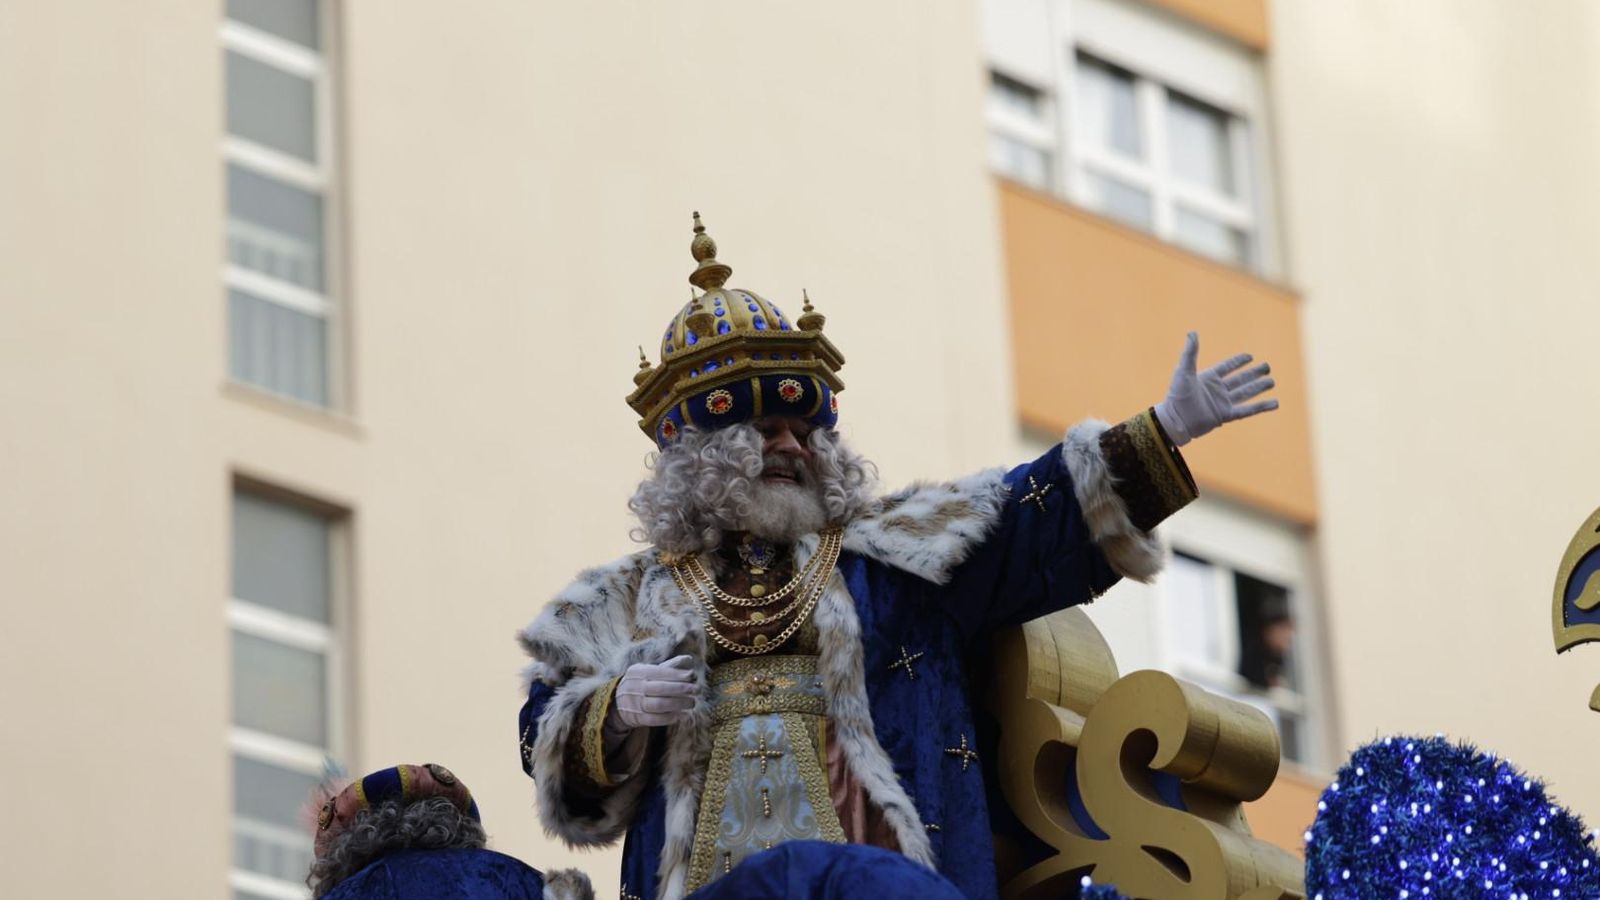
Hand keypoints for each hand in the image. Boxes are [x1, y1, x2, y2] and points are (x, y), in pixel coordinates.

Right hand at [612, 654, 696, 729]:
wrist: (617, 702)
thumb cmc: (641, 683)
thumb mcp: (649, 670)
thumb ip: (669, 666)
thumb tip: (689, 659)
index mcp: (638, 672)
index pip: (660, 672)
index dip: (677, 674)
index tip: (692, 676)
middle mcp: (634, 687)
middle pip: (661, 688)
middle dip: (682, 689)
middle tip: (697, 690)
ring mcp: (634, 704)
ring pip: (659, 705)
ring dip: (679, 704)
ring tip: (692, 702)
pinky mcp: (636, 718)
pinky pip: (655, 720)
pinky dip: (670, 718)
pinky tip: (682, 715)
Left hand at [1152, 332, 1277, 446]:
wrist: (1175, 420)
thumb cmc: (1177, 395)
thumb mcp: (1184, 370)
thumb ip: (1190, 352)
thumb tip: (1192, 332)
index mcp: (1208, 378)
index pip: (1227, 367)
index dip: (1238, 362)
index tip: (1250, 356)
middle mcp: (1217, 390)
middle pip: (1240, 379)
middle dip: (1254, 374)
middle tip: (1267, 367)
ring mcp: (1222, 403)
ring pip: (1245, 393)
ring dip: (1259, 387)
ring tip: (1272, 381)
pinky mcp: (1226, 415)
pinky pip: (1247, 410)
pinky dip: (1261, 407)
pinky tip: (1274, 403)